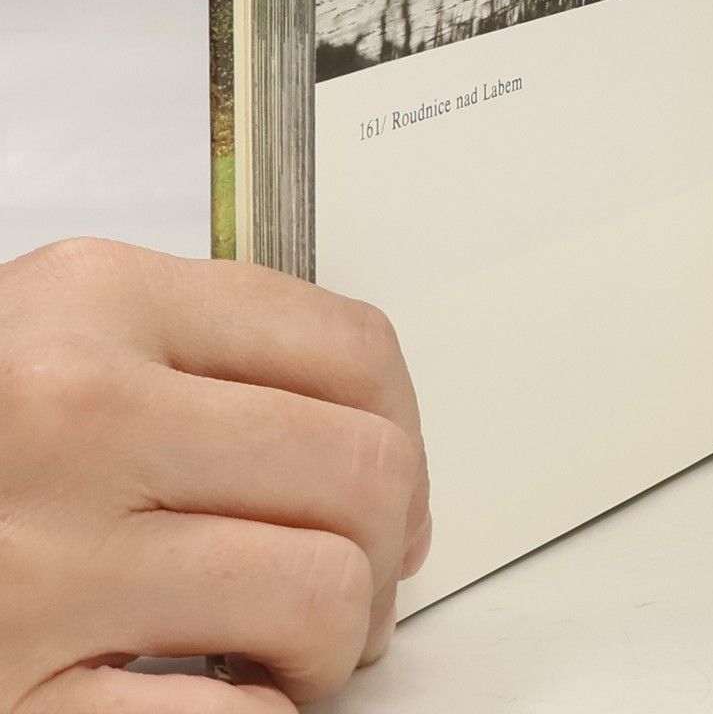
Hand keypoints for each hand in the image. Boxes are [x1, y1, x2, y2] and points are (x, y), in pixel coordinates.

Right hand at [0, 240, 429, 711]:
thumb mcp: (52, 335)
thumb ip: (196, 350)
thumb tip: (372, 430)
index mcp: (95, 303)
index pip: (351, 349)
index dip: (407, 427)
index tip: (397, 478)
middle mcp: (72, 417)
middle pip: (359, 471)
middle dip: (388, 541)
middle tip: (361, 578)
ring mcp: (35, 566)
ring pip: (317, 594)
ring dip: (336, 640)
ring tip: (299, 649)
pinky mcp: (9, 702)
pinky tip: (230, 701)